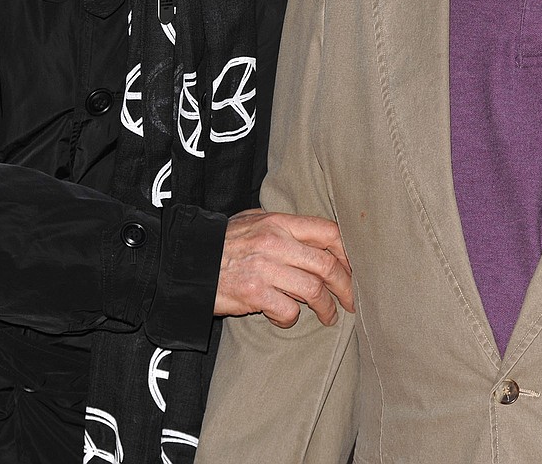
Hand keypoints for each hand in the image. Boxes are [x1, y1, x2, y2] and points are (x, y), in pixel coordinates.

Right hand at [215, 209, 354, 327]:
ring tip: (329, 316)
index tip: (354, 268)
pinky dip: (291, 319)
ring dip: (326, 308)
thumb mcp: (253, 221)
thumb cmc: (223, 242)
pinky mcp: (254, 293)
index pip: (328, 231)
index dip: (348, 252)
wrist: (187, 261)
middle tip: (352, 301)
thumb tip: (316, 236)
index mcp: (279, 222)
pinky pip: (288, 311)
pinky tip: (285, 319)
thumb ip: (283, 226)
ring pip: (313, 290)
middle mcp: (275, 242)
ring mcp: (265, 268)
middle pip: (327, 264)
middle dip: (346, 286)